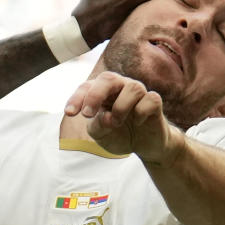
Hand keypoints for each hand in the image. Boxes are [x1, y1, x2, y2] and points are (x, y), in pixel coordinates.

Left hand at [64, 71, 184, 165]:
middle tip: (87, 114)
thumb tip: (106, 117)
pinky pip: (151, 99)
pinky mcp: (154, 102)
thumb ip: (97, 127)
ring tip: (115, 122)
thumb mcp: (101, 136)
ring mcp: (139, 93)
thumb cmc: (119, 135)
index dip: (77, 98)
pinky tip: (138, 122)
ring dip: (120, 108)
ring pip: (132, 88)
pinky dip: (142, 111)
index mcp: (102, 91)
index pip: (87, 87)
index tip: (69, 113)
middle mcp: (120, 87)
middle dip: (95, 95)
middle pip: (108, 78)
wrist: (145, 146)